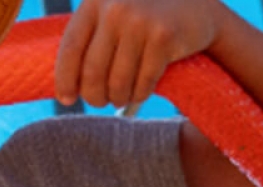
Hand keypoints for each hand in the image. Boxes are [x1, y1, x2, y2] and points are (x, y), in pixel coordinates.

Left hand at [55, 0, 226, 108]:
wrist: (197, 6)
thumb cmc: (145, 16)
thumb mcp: (112, 13)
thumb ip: (91, 38)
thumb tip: (65, 88)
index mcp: (95, 1)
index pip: (70, 48)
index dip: (65, 79)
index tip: (66, 98)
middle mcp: (115, 8)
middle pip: (92, 72)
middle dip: (94, 95)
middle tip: (99, 101)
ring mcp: (140, 22)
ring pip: (118, 82)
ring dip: (118, 98)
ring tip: (120, 97)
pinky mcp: (163, 37)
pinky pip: (143, 83)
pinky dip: (139, 94)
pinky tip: (139, 93)